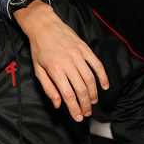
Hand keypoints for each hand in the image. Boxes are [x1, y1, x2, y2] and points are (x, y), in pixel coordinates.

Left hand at [13, 0, 108, 121]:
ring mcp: (78, 54)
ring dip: (94, 93)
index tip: (78, 117)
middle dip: (85, 104)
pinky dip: (103, 76)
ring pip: (90, 79)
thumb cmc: (39, 48)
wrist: (43, 25)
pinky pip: (97, 64)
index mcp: (54, 69)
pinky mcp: (84, 48)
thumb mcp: (38, 69)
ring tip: (93, 102)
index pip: (67, 94)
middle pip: (81, 89)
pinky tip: (105, 86)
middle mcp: (67, 62)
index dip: (74, 108)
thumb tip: (58, 104)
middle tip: (86, 113)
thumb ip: (48, 88)